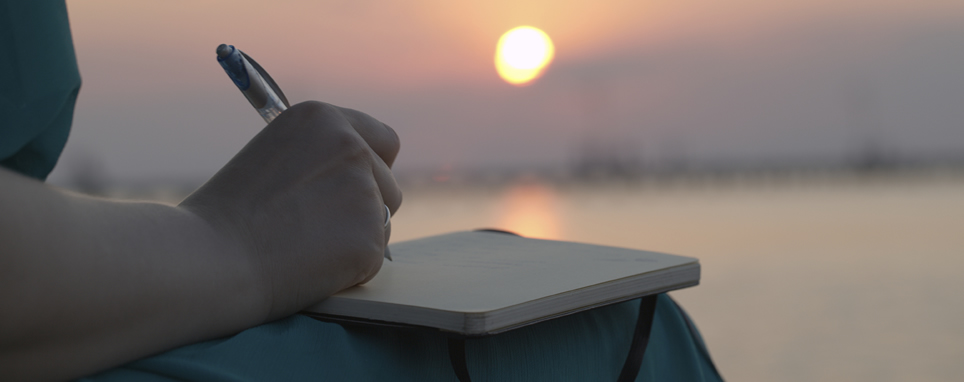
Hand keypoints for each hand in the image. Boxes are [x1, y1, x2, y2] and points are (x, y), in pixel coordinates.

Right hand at [180, 101, 401, 321]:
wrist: (210, 258)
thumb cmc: (227, 216)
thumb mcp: (273, 157)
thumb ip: (319, 159)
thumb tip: (356, 179)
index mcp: (323, 119)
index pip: (383, 140)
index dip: (372, 168)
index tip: (357, 187)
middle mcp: (351, 147)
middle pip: (388, 184)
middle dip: (366, 208)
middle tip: (318, 228)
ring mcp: (365, 192)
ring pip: (383, 222)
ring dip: (355, 237)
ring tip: (303, 245)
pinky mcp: (370, 237)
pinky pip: (372, 257)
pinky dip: (349, 268)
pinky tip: (308, 265)